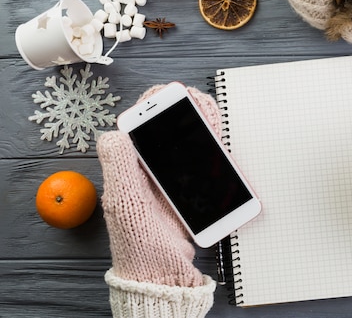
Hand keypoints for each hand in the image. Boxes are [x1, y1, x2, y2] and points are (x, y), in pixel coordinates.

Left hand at [98, 85, 220, 286]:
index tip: (168, 95)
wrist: (162, 271)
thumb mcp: (124, 202)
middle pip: (166, 131)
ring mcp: (170, 180)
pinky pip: (201, 163)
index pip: (139, 127)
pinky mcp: (189, 191)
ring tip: (209, 111)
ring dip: (199, 125)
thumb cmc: (138, 242)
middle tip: (195, 99)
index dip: (153, 106)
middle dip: (181, 111)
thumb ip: (119, 166)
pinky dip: (211, 149)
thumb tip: (118, 132)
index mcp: (128, 167)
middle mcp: (148, 170)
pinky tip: (218, 140)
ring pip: (186, 144)